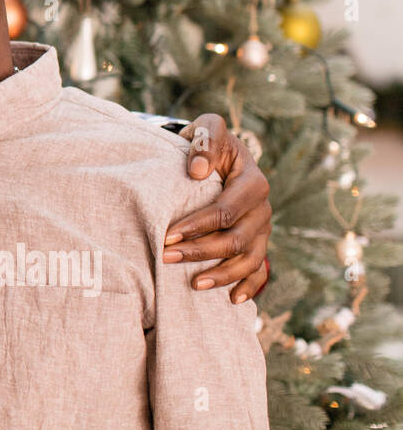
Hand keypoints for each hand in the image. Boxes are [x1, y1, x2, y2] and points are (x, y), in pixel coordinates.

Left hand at [163, 113, 271, 302]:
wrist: (219, 154)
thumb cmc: (209, 144)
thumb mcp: (207, 129)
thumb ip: (204, 140)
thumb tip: (199, 170)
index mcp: (253, 182)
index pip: (225, 211)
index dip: (197, 226)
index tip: (167, 235)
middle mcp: (262, 209)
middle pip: (235, 239)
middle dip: (200, 252)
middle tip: (166, 257)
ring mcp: (262, 229)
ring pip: (248, 259)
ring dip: (221, 274)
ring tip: (193, 284)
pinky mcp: (259, 242)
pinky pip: (260, 270)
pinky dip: (250, 286)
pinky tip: (233, 300)